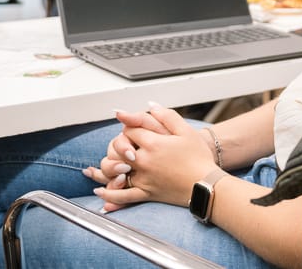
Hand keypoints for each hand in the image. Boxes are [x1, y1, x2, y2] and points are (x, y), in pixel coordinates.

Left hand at [89, 104, 216, 210]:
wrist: (206, 184)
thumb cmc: (199, 157)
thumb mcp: (185, 130)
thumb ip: (166, 115)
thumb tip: (150, 105)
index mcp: (153, 143)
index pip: (130, 130)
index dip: (129, 125)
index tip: (130, 124)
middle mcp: (144, 161)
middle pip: (119, 148)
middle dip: (118, 144)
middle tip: (122, 144)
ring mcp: (144, 178)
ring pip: (116, 172)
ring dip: (106, 169)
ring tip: (95, 169)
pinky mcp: (147, 193)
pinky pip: (124, 197)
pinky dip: (110, 196)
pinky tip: (100, 193)